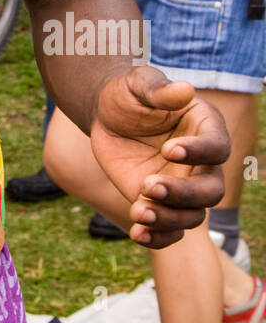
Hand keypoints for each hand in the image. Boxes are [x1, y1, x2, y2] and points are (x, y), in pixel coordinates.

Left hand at [91, 66, 228, 248]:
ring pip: (193, 216)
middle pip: (211, 190)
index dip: (198, 152)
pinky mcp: (162, 204)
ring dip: (168, 219)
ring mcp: (183, 186)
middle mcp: (201, 163)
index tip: (168, 149)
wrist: (106, 116)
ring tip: (137, 210)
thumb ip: (159, 90)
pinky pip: (171, 231)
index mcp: (204, 128)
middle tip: (149, 185)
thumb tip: (185, 89)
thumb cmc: (127, 95)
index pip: (217, 147)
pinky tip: (137, 233)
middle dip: (184, 193)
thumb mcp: (138, 84)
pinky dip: (158, 238)